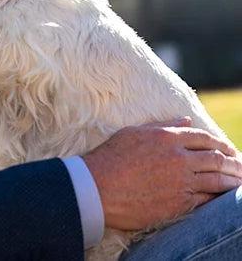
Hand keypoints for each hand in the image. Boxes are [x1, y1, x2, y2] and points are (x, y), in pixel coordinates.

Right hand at [82, 117, 241, 230]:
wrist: (96, 187)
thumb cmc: (109, 158)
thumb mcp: (133, 133)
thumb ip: (162, 125)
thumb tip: (186, 121)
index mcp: (167, 137)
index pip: (204, 138)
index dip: (220, 143)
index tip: (229, 149)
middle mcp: (178, 158)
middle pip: (217, 159)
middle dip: (233, 163)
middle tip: (240, 167)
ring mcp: (181, 181)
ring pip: (218, 180)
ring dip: (232, 181)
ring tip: (239, 182)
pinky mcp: (178, 203)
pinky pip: (207, 199)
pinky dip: (218, 198)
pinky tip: (222, 198)